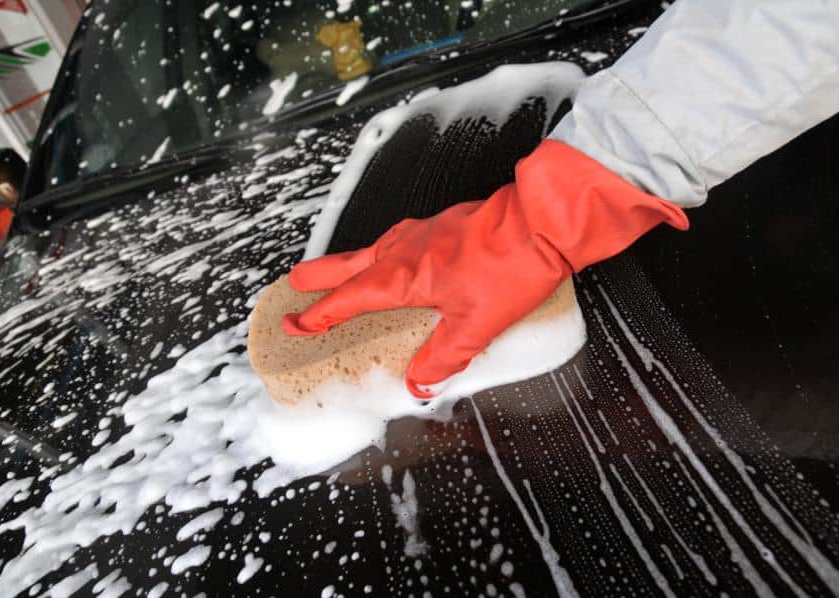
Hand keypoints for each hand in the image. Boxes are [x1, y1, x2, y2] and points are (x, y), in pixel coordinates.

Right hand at [283, 140, 687, 396]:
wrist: (544, 220)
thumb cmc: (511, 265)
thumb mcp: (476, 326)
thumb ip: (444, 358)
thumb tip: (420, 383)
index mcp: (403, 276)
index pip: (348, 301)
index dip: (319, 316)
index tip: (295, 325)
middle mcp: (405, 250)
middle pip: (349, 265)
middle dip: (320, 277)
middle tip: (295, 283)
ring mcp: (423, 232)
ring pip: (373, 248)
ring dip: (349, 262)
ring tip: (340, 271)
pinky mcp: (443, 224)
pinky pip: (399, 239)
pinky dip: (384, 251)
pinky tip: (397, 256)